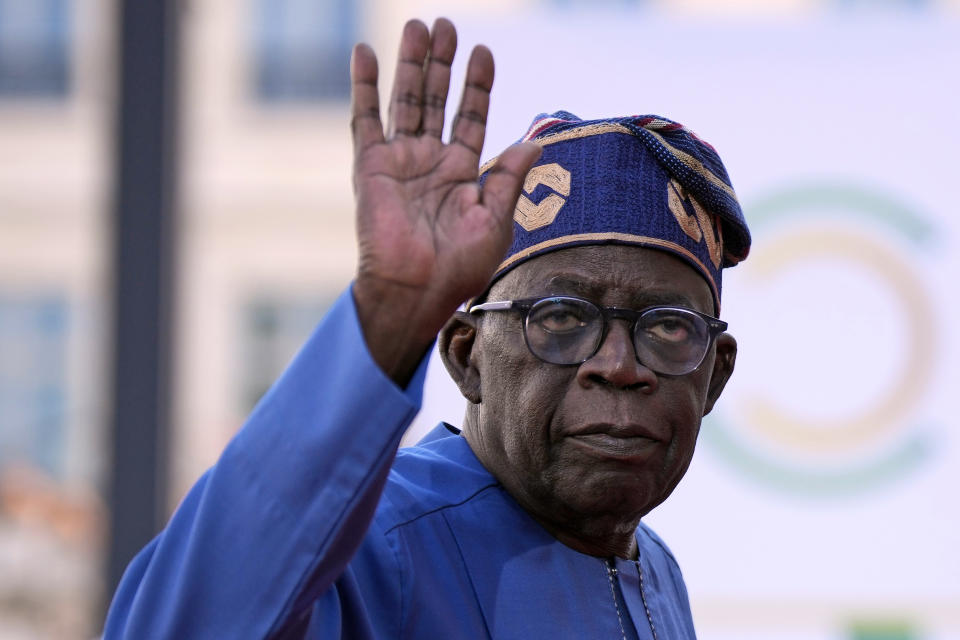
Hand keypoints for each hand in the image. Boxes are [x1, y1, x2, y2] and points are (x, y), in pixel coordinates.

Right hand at [350, 18, 540, 383]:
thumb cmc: (459, 267)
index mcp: (462, 173)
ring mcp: (400, 160)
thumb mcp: (496, 220)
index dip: (476, 86)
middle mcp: (431, 161)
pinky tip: (364, 53)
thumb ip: (510, 178)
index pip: (470, 117)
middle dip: (443, 64)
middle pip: (438, 100)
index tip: (483, 53)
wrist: (416, 290)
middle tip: (447, 25)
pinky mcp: (370, 165)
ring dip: (412, 63)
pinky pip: (365, 117)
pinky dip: (363, 85)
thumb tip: (535, 141)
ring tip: (419, 26)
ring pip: (407, 100)